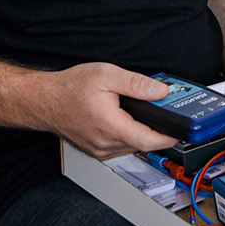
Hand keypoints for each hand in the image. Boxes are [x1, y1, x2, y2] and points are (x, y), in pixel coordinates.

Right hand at [47, 62, 177, 159]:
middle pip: (142, 143)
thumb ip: (136, 84)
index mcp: (110, 126)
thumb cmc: (69, 88)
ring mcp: (99, 150)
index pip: (148, 140)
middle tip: (161, 112)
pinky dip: (128, 135)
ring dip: (141, 133)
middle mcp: (105, 143)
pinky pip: (120, 147)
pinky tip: (126, 120)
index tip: (180, 132)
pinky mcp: (95, 150)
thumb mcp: (107, 75)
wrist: (44, 100)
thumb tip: (160, 92)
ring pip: (131, 146)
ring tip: (142, 113)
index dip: (168, 137)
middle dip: (155, 129)